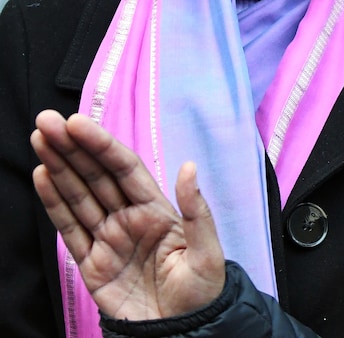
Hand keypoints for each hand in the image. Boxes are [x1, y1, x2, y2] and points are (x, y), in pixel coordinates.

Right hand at [31, 110, 225, 320]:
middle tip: (46, 121)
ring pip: (78, 196)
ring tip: (39, 138)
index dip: (101, 145)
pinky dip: (53, 203)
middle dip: (72, 147)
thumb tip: (189, 167)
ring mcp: (108, 239)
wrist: (183, 333)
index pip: (125, 169)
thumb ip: (196, 211)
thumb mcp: (208, 252)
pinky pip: (69, 229)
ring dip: (58, 167)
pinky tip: (42, 176)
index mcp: (158, 210)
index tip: (78, 123)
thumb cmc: (202, 291)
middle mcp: (130, 218)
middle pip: (96, 176)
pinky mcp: (91, 264)